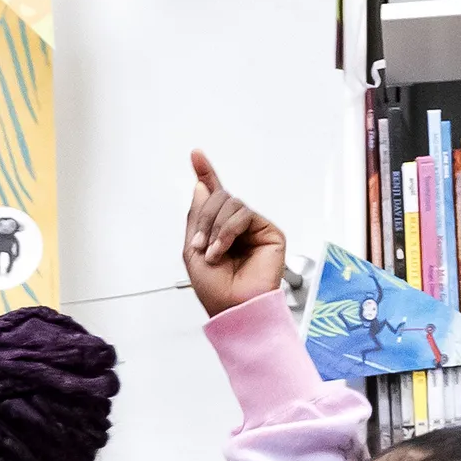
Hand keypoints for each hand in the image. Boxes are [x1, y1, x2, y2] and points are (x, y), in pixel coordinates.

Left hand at [181, 151, 286, 317]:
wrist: (232, 305)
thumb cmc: (214, 287)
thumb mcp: (192, 250)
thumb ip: (197, 216)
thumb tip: (201, 186)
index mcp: (216, 229)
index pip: (212, 196)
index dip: (205, 174)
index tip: (196, 155)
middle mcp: (235, 225)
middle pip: (218, 197)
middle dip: (204, 218)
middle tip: (199, 244)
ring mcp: (253, 227)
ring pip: (230, 203)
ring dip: (215, 228)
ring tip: (213, 253)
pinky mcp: (268, 231)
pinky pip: (244, 214)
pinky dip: (228, 230)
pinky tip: (224, 249)